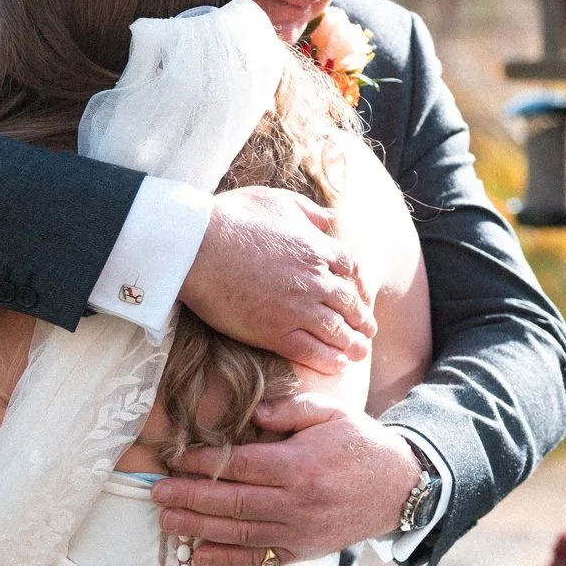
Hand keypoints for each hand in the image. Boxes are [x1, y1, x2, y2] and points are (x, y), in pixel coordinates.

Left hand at [154, 391, 424, 565]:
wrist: (401, 488)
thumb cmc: (361, 445)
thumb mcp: (333, 413)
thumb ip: (291, 409)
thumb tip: (254, 410)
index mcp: (300, 465)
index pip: (241, 466)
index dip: (205, 463)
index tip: (177, 459)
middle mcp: (296, 502)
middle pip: (233, 501)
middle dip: (190, 497)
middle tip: (156, 493)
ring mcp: (299, 530)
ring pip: (239, 532)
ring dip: (199, 528)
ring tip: (167, 521)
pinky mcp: (302, 550)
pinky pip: (259, 558)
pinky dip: (228, 559)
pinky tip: (199, 557)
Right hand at [180, 186, 373, 370]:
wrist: (197, 246)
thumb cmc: (230, 218)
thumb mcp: (276, 200)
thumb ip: (307, 210)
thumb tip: (332, 216)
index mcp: (315, 246)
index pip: (350, 269)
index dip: (358, 286)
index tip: (360, 296)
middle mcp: (314, 279)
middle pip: (349, 304)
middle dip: (361, 319)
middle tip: (368, 331)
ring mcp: (297, 307)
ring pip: (336, 331)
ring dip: (352, 344)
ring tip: (359, 353)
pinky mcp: (275, 331)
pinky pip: (311, 351)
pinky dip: (328, 360)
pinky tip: (337, 366)